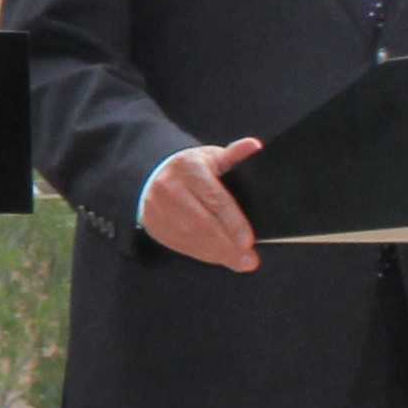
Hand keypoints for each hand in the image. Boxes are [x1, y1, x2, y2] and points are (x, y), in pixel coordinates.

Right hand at [141, 137, 265, 273]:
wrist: (154, 175)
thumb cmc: (191, 169)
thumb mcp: (211, 157)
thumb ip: (233, 155)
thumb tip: (253, 146)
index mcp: (188, 168)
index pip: (214, 199)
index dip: (232, 222)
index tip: (248, 241)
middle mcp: (169, 188)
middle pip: (202, 223)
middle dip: (227, 246)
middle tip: (248, 260)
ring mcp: (157, 208)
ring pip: (190, 237)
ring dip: (217, 254)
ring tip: (238, 261)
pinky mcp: (153, 225)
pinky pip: (180, 245)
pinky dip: (203, 254)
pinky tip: (219, 257)